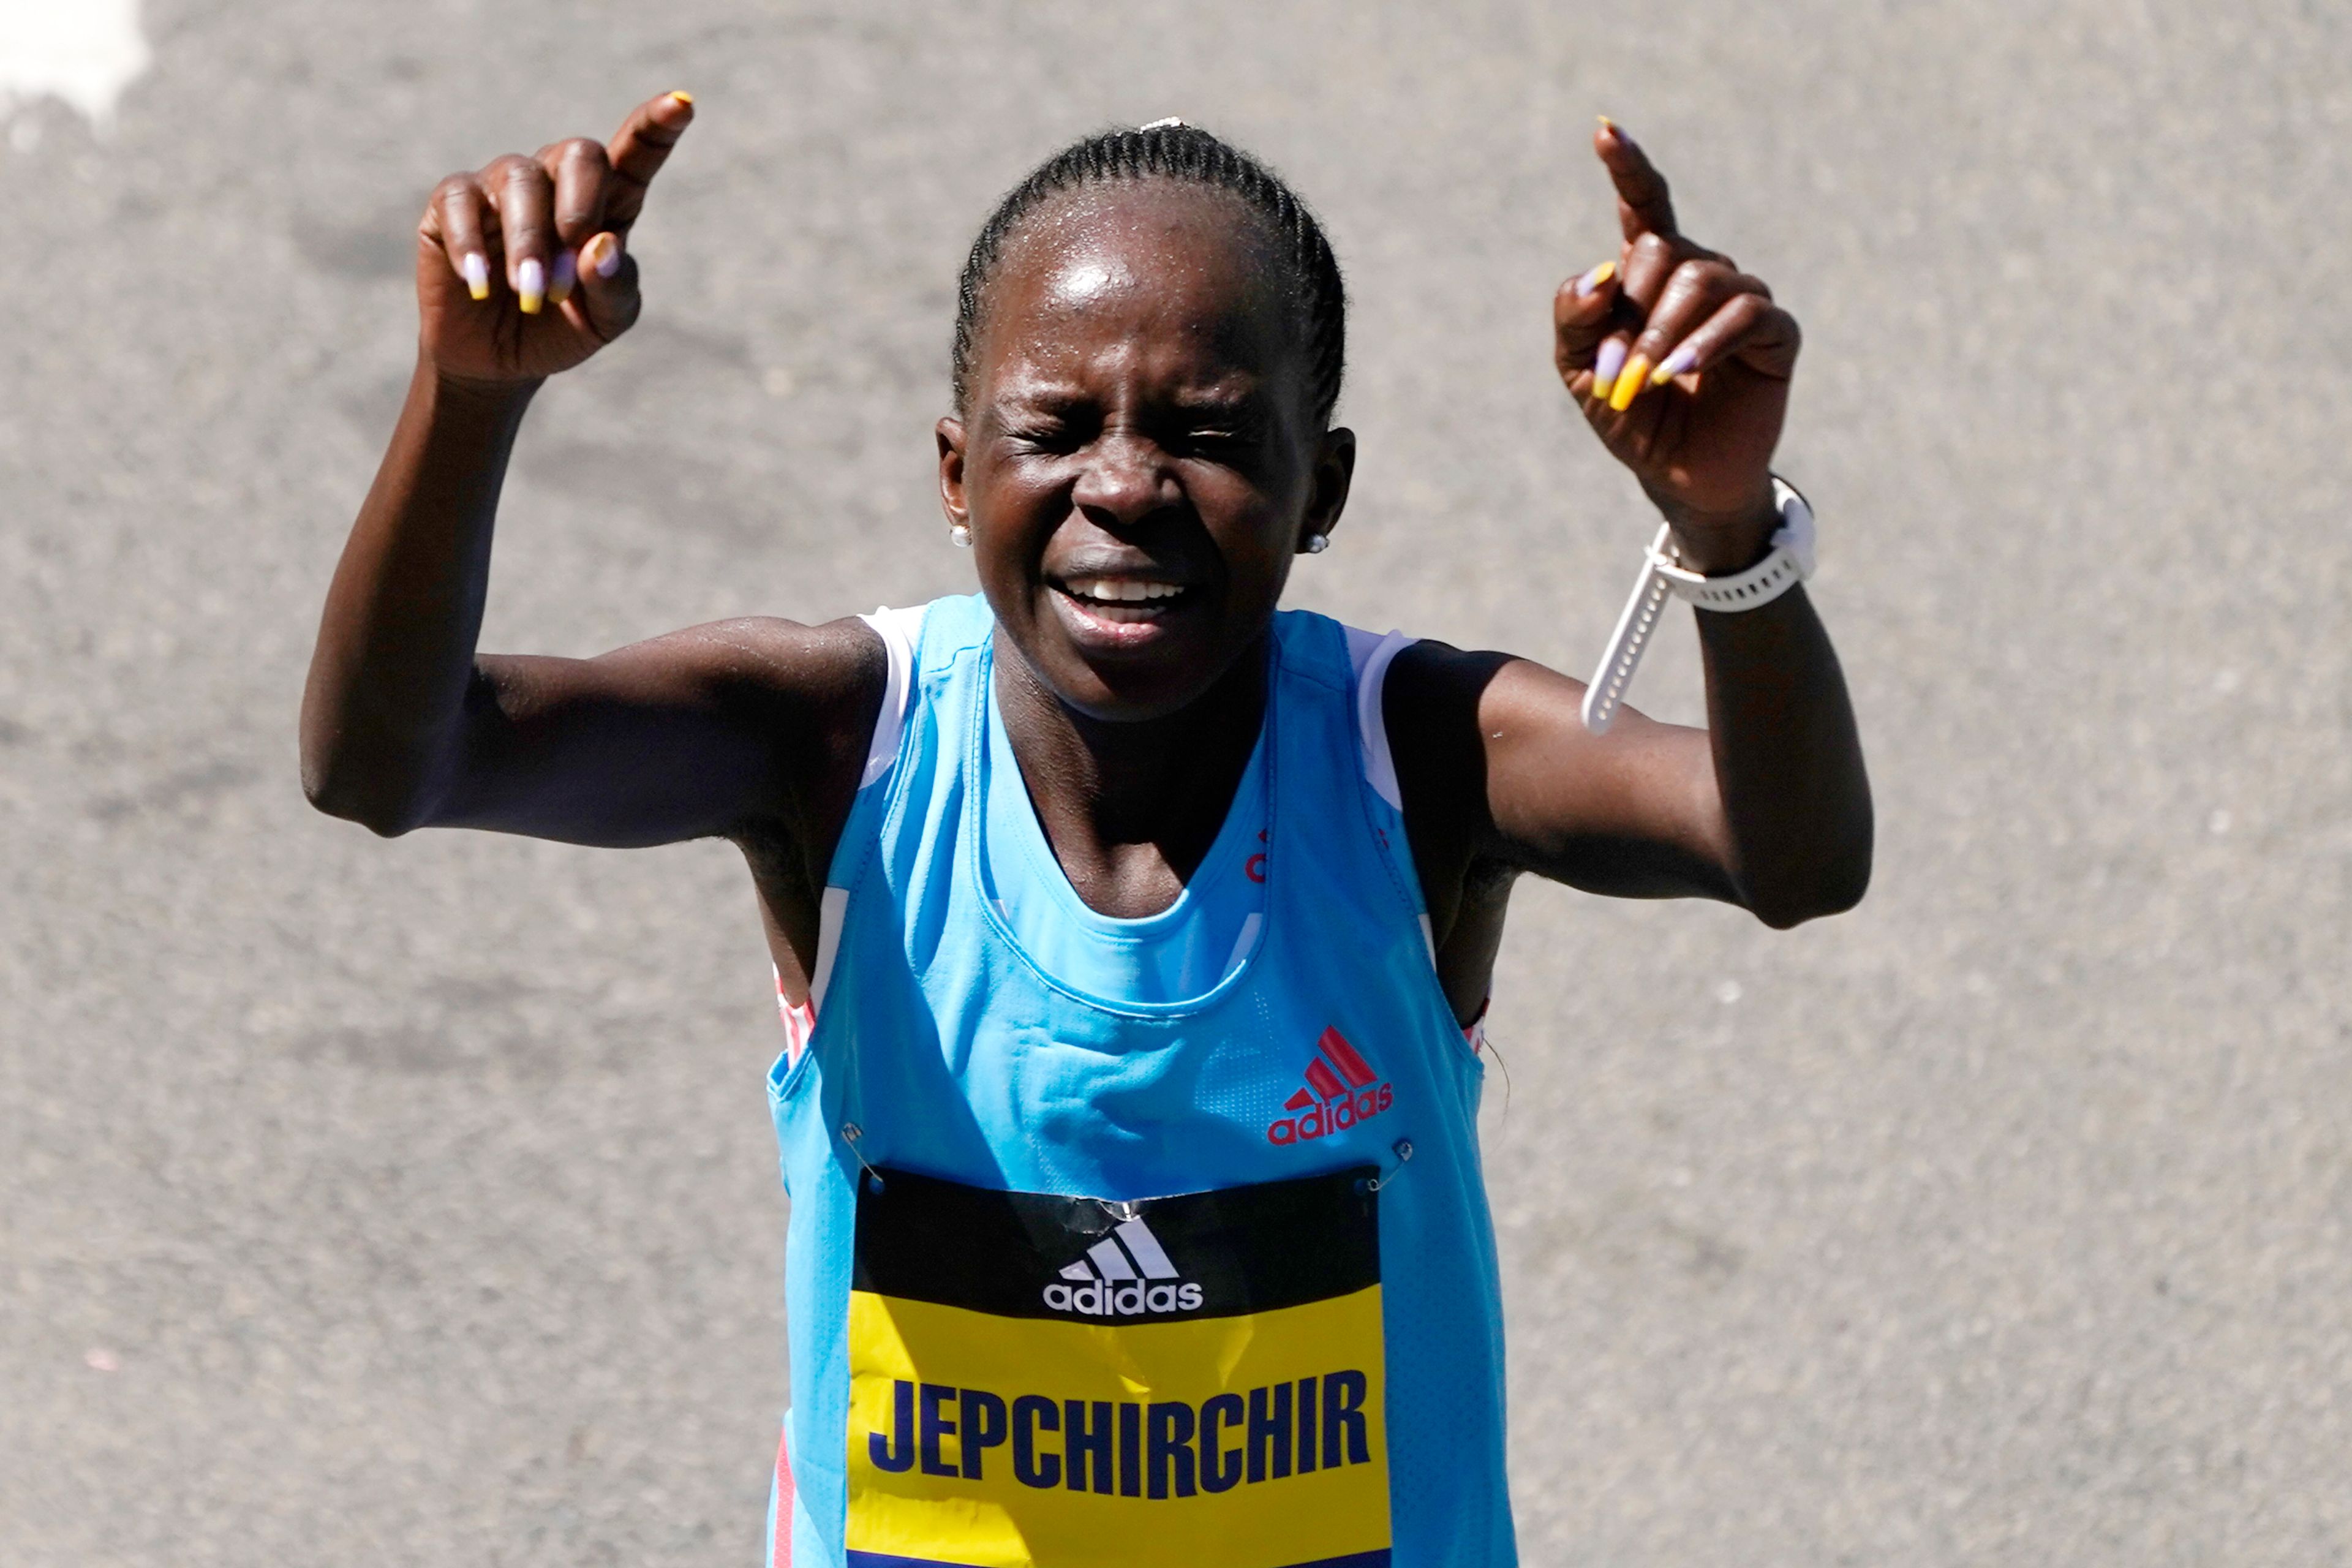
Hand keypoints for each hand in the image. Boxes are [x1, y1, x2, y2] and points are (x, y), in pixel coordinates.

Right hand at [414, 91, 695, 385]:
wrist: (499, 361)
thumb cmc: (561, 328)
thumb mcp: (604, 320)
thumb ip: (614, 287)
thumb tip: (597, 247)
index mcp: (608, 202)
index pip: (637, 152)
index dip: (657, 125)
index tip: (683, 105)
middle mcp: (558, 181)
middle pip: (580, 153)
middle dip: (580, 207)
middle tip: (569, 269)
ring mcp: (504, 186)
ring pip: (520, 179)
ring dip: (529, 241)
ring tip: (530, 293)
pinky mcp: (453, 203)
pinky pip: (462, 199)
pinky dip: (473, 245)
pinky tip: (480, 284)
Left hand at [1552, 120, 1800, 570]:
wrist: (1676, 476)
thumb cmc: (1630, 419)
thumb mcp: (1579, 372)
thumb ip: (1576, 319)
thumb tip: (1600, 274)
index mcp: (1651, 275)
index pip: (1645, 205)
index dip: (1628, 166)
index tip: (1604, 130)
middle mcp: (1700, 274)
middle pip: (1663, 252)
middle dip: (1631, 315)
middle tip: (1611, 375)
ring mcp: (1742, 299)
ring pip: (1702, 280)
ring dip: (1661, 335)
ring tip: (1642, 383)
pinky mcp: (1775, 334)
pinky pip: (1746, 314)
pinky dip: (1706, 341)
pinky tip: (1680, 370)